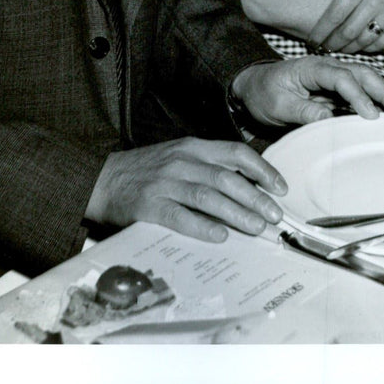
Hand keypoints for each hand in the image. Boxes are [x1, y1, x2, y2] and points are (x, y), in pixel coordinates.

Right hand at [85, 138, 287, 243]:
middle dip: (256, 197)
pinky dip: (202, 227)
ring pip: (209, 196)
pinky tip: (220, 236)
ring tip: (257, 228)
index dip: (262, 170)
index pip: (236, 153)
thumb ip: (208, 167)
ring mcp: (165, 183)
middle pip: (227, 177)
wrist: (102, 178)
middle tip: (275, 215)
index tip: (280, 188)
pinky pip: (180, 217)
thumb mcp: (179, 157)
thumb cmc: (146, 170)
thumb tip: (248, 188)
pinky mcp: (149, 206)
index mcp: (192, 147)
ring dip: (237, 213)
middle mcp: (182, 161)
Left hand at [232, 56, 383, 126]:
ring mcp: (334, 78)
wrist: (253, 86)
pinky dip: (377, 102)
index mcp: (312, 67)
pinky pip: (361, 93)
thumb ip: (302, 110)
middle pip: (362, 74)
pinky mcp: (336, 90)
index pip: (341, 78)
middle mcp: (328, 68)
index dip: (358, 95)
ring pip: (366, 81)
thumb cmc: (263, 92)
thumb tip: (328, 118)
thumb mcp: (277, 105)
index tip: (370, 115)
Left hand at [309, 0, 383, 53]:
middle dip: (332, 43)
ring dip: (349, 48)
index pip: (336, 12)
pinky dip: (370, 48)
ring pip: (365, 39)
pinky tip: (361, 48)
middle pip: (348, 30)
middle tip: (323, 49)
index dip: (321, 29)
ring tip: (339, 50)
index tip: (311, 40)